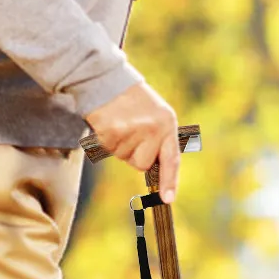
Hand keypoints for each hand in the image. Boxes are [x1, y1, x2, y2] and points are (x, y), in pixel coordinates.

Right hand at [84, 80, 180, 201]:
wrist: (106, 80)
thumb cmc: (132, 100)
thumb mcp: (156, 114)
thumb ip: (160, 139)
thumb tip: (157, 169)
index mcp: (167, 123)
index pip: (172, 159)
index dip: (170, 181)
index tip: (168, 198)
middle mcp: (153, 129)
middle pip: (142, 164)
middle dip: (134, 154)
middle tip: (130, 131)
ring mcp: (133, 132)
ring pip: (125, 158)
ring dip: (120, 146)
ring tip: (120, 123)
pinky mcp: (113, 134)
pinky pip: (110, 151)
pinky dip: (106, 141)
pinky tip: (109, 124)